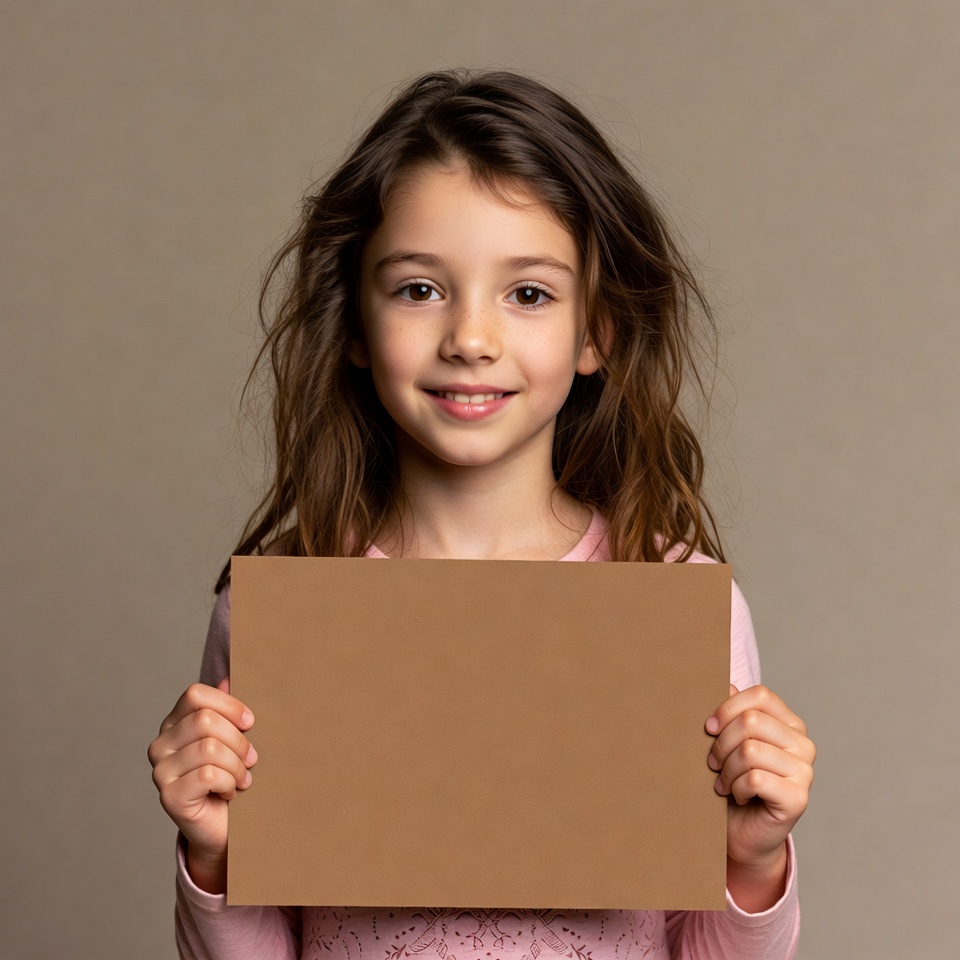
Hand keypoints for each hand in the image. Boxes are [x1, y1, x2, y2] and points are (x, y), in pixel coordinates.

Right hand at [147, 678, 256, 892]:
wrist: (224, 827)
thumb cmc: (229, 777)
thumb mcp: (232, 739)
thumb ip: (226, 709)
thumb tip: (228, 675)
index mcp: (173, 723)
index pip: (196, 695)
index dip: (229, 705)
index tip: (250, 722)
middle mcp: (160, 744)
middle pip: (206, 721)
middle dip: (238, 740)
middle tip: (249, 759)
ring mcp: (160, 771)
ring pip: (211, 748)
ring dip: (237, 765)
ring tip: (242, 778)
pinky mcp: (168, 797)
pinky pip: (209, 775)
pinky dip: (230, 783)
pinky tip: (230, 792)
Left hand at [706, 684, 814, 909]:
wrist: (740, 833)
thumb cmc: (731, 782)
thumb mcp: (726, 743)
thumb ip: (729, 713)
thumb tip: (725, 680)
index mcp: (789, 723)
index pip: (760, 695)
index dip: (727, 707)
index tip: (708, 727)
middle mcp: (803, 744)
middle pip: (750, 721)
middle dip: (721, 743)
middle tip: (714, 764)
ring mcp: (805, 772)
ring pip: (750, 750)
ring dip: (727, 769)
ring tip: (726, 783)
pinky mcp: (799, 798)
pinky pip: (756, 779)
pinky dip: (737, 788)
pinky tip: (739, 797)